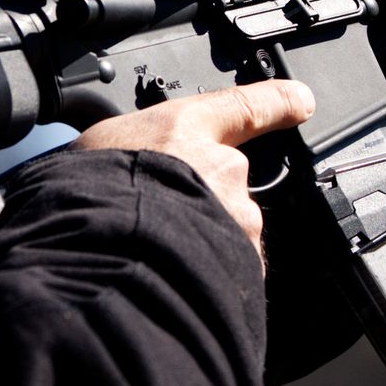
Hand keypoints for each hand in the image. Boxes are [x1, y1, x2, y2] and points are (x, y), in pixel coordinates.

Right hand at [70, 79, 315, 260]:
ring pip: (229, 232)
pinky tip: (175, 284)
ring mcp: (236, 218)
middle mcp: (221, 168)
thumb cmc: (86, 199)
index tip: (298, 101)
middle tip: (157, 221)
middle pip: (226, 184)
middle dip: (200, 203)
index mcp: (184, 130)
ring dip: (203, 244)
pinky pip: (231, 273)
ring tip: (157, 259)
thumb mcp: (92, 153)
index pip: (242, 105)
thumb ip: (123, 156)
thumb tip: (110, 165)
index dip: (274, 102)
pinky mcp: (242, 264)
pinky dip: (210, 279)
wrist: (99, 255)